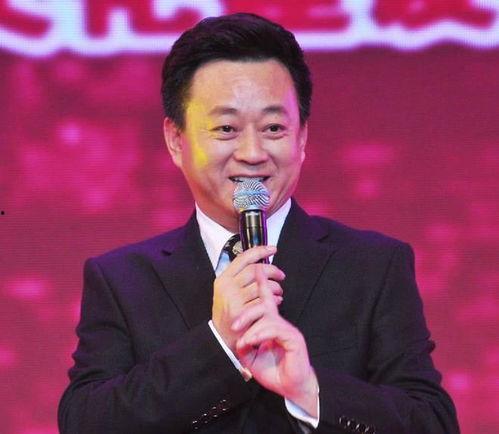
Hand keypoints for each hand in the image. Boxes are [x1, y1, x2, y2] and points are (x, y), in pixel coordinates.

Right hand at [212, 245, 284, 351]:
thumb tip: (260, 265)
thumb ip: (239, 278)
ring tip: (279, 290)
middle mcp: (227, 287)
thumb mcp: (226, 292)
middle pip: (255, 270)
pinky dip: (274, 299)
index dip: (260, 251)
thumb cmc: (227, 313)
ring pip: (261, 285)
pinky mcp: (243, 312)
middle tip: (281, 275)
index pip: (243, 258)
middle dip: (272, 270)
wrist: (220, 338)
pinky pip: (263, 301)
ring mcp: (234, 299)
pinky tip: (278, 301)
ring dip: (275, 286)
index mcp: (223, 279)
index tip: (273, 249)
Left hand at [232, 266, 317, 416]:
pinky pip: (273, 329)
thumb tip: (236, 334)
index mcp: (272, 326)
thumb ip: (244, 343)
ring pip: (267, 317)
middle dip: (247, 313)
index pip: (267, 300)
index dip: (262, 284)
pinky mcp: (293, 338)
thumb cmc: (273, 372)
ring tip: (243, 343)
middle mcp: (281, 324)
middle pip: (263, 306)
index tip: (256, 268)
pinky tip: (251, 342)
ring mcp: (288, 330)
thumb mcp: (251, 357)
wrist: (290, 388)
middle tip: (234, 326)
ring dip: (251, 329)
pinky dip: (259, 335)